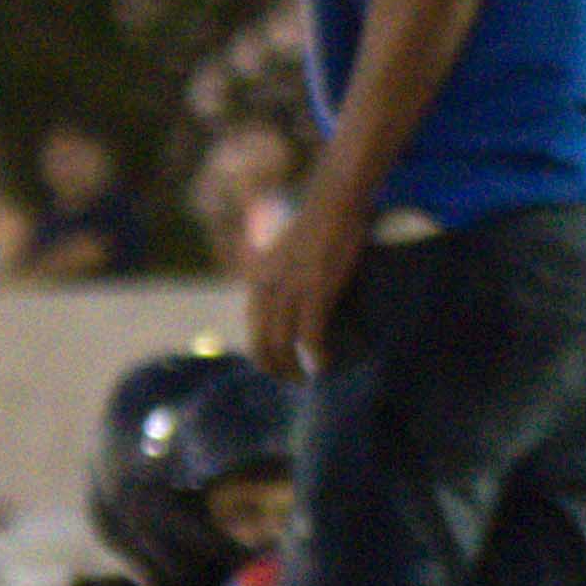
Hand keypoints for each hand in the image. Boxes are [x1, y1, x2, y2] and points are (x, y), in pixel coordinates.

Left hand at [239, 212, 354, 377]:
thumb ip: (281, 280)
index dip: (264, 355)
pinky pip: (309, 335)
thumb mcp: (286, 256)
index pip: (252, 330)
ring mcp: (290, 290)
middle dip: (275, 368)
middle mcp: (267, 288)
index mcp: (257, 281)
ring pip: (282, 345)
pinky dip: (316, 355)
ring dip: (294, 369)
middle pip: (261, 344)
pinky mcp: (316, 291)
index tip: (280, 367)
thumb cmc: (317, 227)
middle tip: (294, 382)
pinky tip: (324, 364)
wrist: (333, 203)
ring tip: (308, 379)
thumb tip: (290, 306)